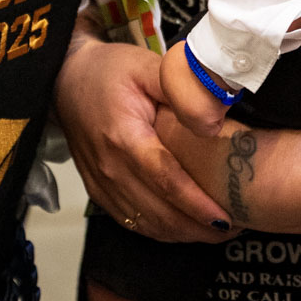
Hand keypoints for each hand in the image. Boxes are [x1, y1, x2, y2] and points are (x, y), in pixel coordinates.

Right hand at [52, 26, 231, 242]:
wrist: (65, 80)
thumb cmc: (109, 72)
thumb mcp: (147, 67)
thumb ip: (182, 89)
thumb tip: (216, 115)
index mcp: (124, 137)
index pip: (165, 180)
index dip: (196, 204)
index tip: (226, 216)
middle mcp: (110, 168)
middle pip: (158, 212)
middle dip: (198, 228)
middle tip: (234, 228)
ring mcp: (102, 184)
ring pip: (146, 225)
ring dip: (183, 234)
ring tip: (217, 231)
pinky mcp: (99, 193)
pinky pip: (132, 223)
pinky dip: (162, 231)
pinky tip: (186, 228)